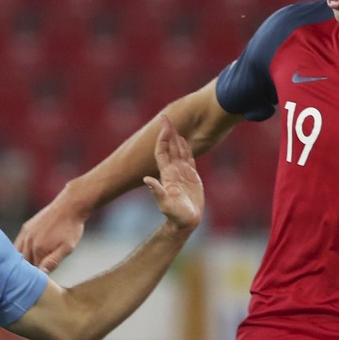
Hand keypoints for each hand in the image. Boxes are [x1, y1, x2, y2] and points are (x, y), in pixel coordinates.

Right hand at [17, 188, 88, 273]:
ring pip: (18, 254)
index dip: (35, 278)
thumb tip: (42, 274)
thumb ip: (53, 262)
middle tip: (31, 280)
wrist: (70, 207)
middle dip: (27, 272)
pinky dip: (19, 252)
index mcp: (39, 249)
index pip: (33, 271)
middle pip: (23, 264)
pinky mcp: (26, 228)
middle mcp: (29, 242)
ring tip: (26, 270)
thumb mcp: (67, 248)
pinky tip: (25, 256)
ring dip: (21, 263)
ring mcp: (26, 234)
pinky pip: (18, 244)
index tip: (38, 284)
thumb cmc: (71, 228)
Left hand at [142, 117, 203, 232]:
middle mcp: (173, 171)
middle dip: (168, 132)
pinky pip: (188, 158)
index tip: (163, 123)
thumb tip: (147, 179)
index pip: (163, 151)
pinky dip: (186, 148)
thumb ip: (158, 192)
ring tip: (175, 126)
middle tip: (167, 117)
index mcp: (168, 174)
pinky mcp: (191, 177)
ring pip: (179, 151)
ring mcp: (182, 173)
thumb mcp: (166, 204)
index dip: (162, 137)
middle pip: (170, 147)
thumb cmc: (175, 216)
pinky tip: (185, 141)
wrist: (186, 222)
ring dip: (176, 138)